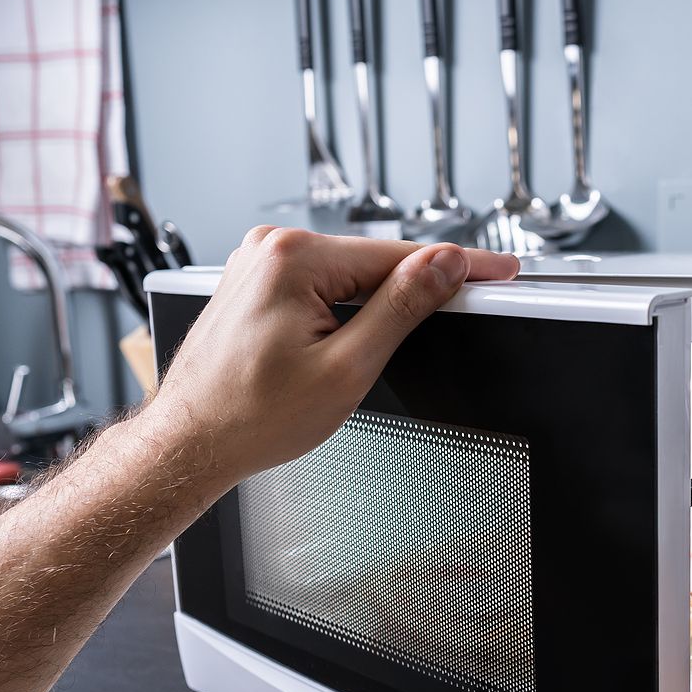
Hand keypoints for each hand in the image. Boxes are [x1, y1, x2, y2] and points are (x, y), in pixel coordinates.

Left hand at [142, 227, 518, 489]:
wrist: (192, 442)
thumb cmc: (251, 416)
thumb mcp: (346, 367)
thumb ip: (401, 308)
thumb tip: (442, 266)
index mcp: (293, 258)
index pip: (399, 255)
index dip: (458, 267)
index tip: (499, 270)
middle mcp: (271, 249)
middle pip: (373, 263)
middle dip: (414, 290)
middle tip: (464, 308)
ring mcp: (257, 263)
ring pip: (347, 276)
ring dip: (376, 303)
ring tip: (383, 344)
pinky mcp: (254, 283)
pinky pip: (320, 285)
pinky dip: (346, 307)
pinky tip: (350, 339)